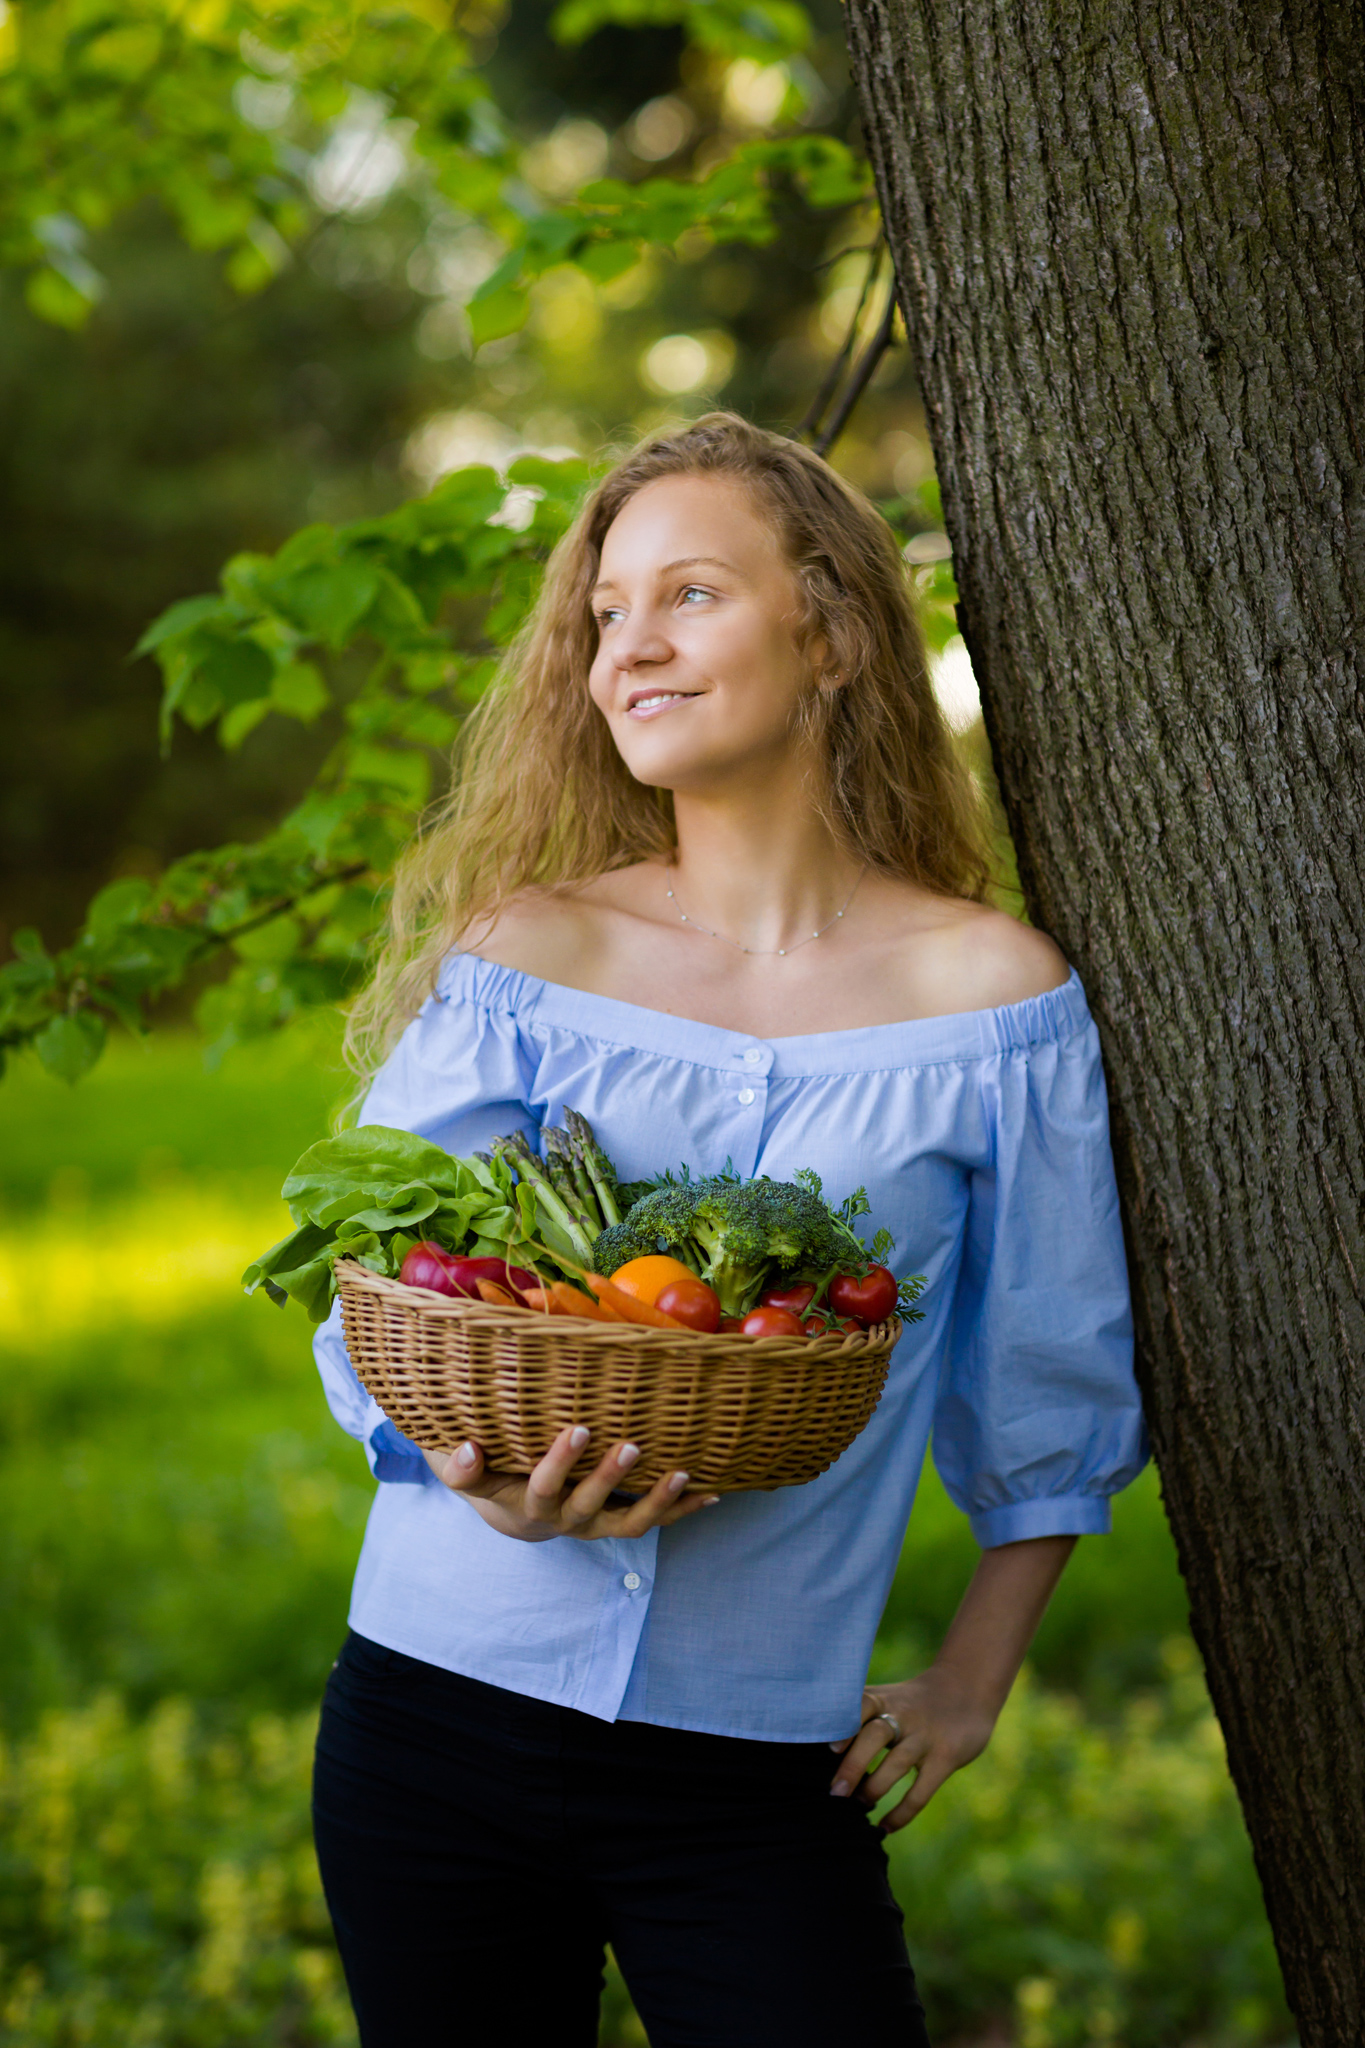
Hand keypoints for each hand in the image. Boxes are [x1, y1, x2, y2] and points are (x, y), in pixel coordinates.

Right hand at [422, 1425, 718, 1541]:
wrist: (516, 1514)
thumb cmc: (496, 1475)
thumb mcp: (473, 1470)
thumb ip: (461, 1464)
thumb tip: (464, 1447)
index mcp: (524, 1500)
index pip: (533, 1485)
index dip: (545, 1464)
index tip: (557, 1431)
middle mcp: (561, 1518)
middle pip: (584, 1502)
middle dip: (607, 1476)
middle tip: (629, 1445)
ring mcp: (593, 1524)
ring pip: (627, 1521)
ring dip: (656, 1500)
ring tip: (682, 1473)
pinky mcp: (617, 1523)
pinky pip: (652, 1520)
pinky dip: (682, 1509)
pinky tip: (714, 1492)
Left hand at [827, 1670, 997, 1833]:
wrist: (966, 1690)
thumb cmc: (911, 1702)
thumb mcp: (887, 1699)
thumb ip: (858, 1718)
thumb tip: (817, 1750)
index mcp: (884, 1700)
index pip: (860, 1706)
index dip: (844, 1726)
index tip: (829, 1749)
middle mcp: (903, 1714)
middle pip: (875, 1735)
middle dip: (854, 1765)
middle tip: (836, 1792)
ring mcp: (926, 1736)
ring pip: (898, 1762)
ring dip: (875, 1788)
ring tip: (860, 1807)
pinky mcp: (946, 1757)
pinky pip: (922, 1790)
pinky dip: (902, 1813)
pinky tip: (886, 1827)